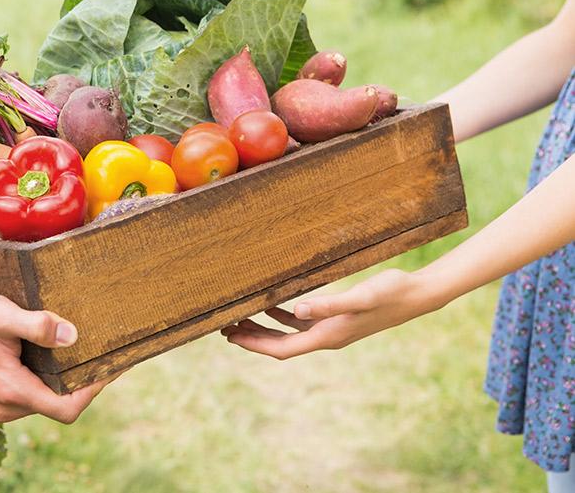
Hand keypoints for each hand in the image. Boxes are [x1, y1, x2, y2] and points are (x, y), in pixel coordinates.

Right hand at [0, 290, 113, 422]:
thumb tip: (71, 336)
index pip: (66, 409)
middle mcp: (6, 406)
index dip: (92, 392)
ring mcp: (0, 406)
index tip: (110, 369)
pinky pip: (33, 398)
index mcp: (11, 390)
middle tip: (104, 357)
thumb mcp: (3, 314)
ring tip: (84, 355)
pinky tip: (56, 360)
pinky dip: (49, 382)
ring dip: (66, 384)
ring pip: (47, 403)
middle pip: (60, 407)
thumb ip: (38, 326)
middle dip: (83, 385)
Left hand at [221, 269, 440, 359]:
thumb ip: (329, 303)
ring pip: (289, 334)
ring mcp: (332, 330)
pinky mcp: (337, 319)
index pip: (282, 349)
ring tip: (239, 318)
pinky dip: (282, 316)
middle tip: (224, 327)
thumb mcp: (359, 297)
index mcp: (327, 336)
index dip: (254, 344)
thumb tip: (296, 311)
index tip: (230, 336)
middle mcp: (327, 337)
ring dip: (264, 328)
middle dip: (252, 338)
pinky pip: (302, 322)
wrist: (417, 296)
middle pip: (280, 345)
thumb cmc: (390, 293)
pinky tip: (272, 305)